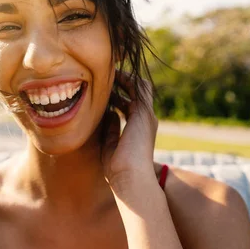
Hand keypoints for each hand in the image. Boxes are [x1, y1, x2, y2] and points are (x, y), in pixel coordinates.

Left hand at [101, 70, 157, 188]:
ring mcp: (146, 116)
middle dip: (123, 82)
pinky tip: (112, 74)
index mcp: (138, 129)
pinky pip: (139, 87)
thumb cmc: (118, 170)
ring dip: (125, 77)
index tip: (103, 90)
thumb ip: (110, 130)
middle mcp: (145, 120)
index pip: (130, 105)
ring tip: (108, 70)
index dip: (118, 95)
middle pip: (138, 92)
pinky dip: (127, 79)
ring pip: (140, 87)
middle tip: (105, 74)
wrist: (130, 178)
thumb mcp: (110, 146)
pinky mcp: (143, 114)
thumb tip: (108, 114)